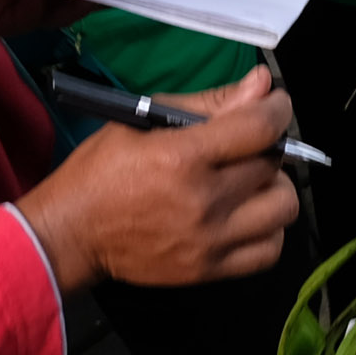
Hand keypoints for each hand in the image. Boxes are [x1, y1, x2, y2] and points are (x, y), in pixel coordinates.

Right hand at [15, 68, 301, 289]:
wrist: (72, 234)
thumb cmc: (102, 171)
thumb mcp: (144, 121)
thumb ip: (208, 103)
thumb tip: (261, 84)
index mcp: (183, 157)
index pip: (260, 127)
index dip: (278, 109)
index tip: (274, 105)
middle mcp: (204, 200)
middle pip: (274, 166)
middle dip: (269, 148)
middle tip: (247, 147)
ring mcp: (210, 240)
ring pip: (283, 208)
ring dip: (273, 190)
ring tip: (249, 184)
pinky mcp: (209, 270)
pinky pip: (269, 250)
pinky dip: (268, 230)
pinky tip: (246, 217)